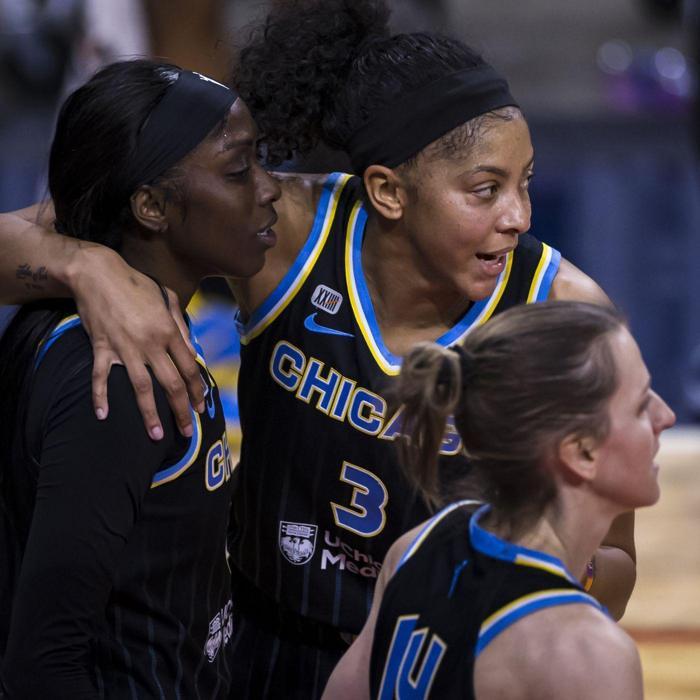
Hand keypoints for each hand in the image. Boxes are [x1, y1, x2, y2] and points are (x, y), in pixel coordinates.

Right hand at [69, 245, 204, 439]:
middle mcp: (150, 344)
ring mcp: (125, 348)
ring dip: (149, 414)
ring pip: (141, 388)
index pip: (189, 368)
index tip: (200, 407)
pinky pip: (100, 377)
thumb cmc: (137, 284)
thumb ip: (181, 327)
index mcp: (169, 332)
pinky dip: (99, 397)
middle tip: (188, 431)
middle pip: (171, 384)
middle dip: (181, 410)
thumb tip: (193, 353)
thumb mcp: (167, 299)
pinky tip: (103, 415)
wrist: (98, 273)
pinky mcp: (102, 348)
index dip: (197, 391)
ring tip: (156, 435)